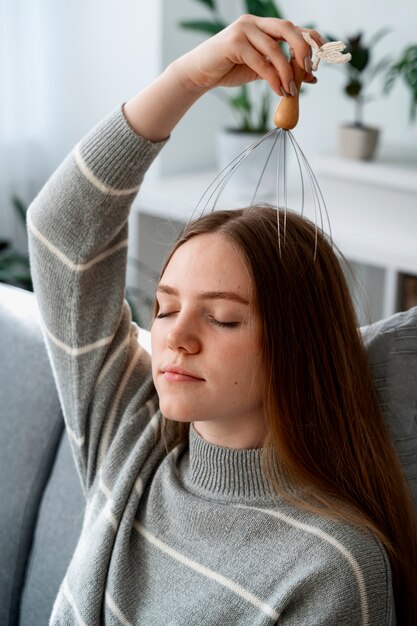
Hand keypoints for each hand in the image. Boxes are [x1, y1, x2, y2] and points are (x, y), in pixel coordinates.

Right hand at [172, 15, 323, 95]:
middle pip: (287, 29)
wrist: (200, 74)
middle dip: (302, 49)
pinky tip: (278, 90)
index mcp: (263, 25)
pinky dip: (272, 77)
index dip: (311, 38)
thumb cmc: (229, 69)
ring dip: (286, 72)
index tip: (323, 53)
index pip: (293, 27)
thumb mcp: (261, 70)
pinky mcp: (234, 42)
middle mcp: (254, 22)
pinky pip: (260, 61)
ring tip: (290, 91)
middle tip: (308, 70)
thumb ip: (282, 70)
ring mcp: (243, 29)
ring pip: (274, 48)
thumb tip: (309, 78)